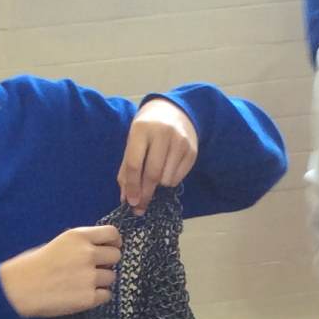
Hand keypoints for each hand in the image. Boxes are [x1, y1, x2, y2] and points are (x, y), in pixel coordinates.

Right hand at [0, 225, 121, 317]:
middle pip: (116, 256)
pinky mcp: (89, 298)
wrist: (18, 289)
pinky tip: (82, 295)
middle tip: (94, 268)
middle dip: (108, 262)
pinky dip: (98, 296)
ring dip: (102, 281)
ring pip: (112, 277)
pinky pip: (106, 295)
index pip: (112, 233)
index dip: (114, 242)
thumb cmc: (33, 265)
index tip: (111, 247)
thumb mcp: (58, 243)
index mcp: (78, 236)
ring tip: (83, 284)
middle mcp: (87, 254)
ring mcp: (90, 277)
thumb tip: (100, 249)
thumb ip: (80, 244)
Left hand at [118, 99, 196, 215]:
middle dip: (145, 194)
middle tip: (141, 207)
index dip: (132, 186)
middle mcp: (162, 133)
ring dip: (159, 186)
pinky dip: (169, 181)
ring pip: (167, 179)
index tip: (131, 203)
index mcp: (142, 130)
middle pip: (153, 174)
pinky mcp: (192, 150)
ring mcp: (180, 141)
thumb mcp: (133, 143)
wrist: (173, 111)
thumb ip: (126, 170)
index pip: (134, 164)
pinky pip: (178, 178)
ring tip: (155, 178)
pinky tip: (167, 170)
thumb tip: (126, 199)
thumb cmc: (147, 131)